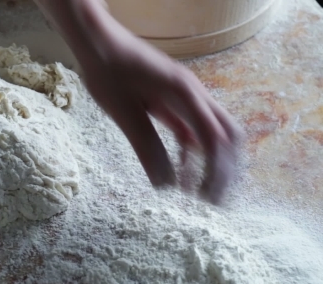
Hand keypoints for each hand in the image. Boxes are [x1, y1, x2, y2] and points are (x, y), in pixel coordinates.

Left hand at [37, 0, 241, 203]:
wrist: (97, 40)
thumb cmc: (108, 70)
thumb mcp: (124, 112)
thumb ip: (147, 146)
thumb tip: (165, 186)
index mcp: (185, 95)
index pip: (215, 140)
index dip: (215, 173)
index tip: (203, 200)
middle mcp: (194, 94)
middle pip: (228, 135)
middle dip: (225, 170)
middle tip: (212, 201)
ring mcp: (186, 96)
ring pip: (214, 132)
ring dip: (211, 162)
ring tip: (199, 192)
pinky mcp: (174, 99)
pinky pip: (193, 128)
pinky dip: (193, 151)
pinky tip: (181, 169)